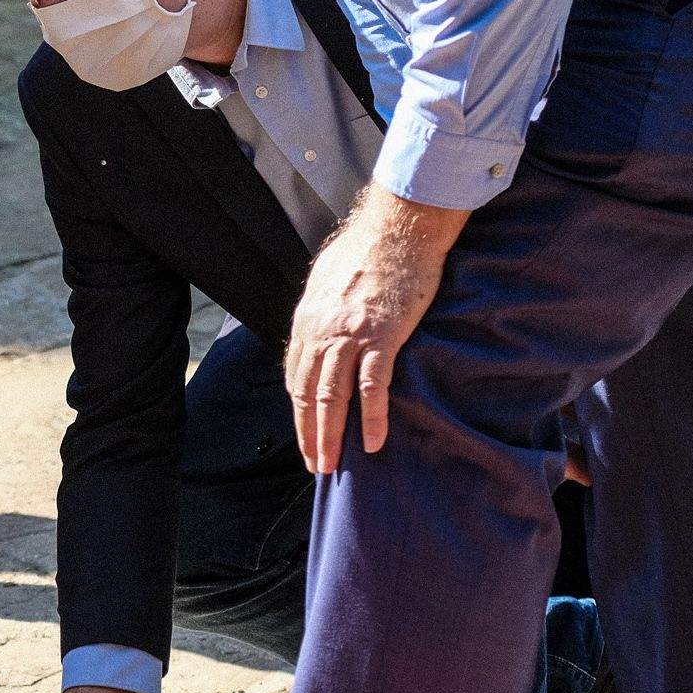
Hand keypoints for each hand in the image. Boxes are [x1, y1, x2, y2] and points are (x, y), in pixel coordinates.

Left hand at [287, 187, 468, 473]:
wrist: (397, 227)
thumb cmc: (366, 249)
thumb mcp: (326, 280)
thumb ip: (320, 309)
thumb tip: (318, 329)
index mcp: (307, 320)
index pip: (295, 376)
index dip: (298, 410)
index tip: (304, 433)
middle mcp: (320, 331)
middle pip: (307, 393)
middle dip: (308, 433)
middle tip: (314, 464)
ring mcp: (350, 336)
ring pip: (332, 397)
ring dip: (330, 435)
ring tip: (332, 465)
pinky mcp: (382, 336)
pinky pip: (373, 387)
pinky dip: (373, 417)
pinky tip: (374, 442)